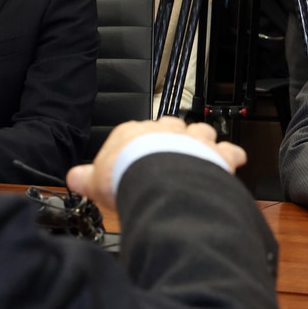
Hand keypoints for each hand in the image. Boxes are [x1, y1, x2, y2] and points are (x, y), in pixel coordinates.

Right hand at [65, 117, 245, 211]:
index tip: (138, 155)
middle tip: (173, 150)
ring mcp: (191, 140)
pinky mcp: (213, 154)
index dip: (138, 145)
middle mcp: (164, 131)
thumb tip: (73, 177)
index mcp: (133, 134)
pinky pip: (228, 150)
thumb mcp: (96, 180)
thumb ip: (85, 177)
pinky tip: (235, 158)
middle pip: (170, 128)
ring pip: (200, 132)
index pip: (135, 134)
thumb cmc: (126, 175)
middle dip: (173, 137)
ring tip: (204, 148)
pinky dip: (232, 154)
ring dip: (202, 140)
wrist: (156, 177)